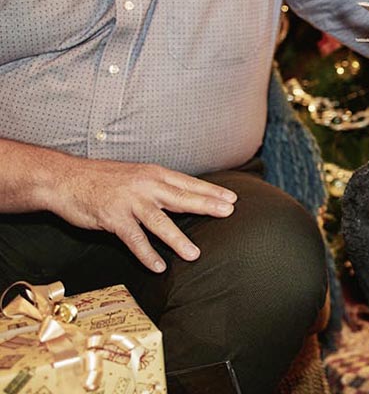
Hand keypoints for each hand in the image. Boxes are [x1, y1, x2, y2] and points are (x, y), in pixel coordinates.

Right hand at [51, 156, 236, 271]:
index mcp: (153, 174)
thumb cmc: (101, 178)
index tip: (231, 198)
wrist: (65, 178)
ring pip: (160, 222)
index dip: (210, 191)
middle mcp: (145, 186)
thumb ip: (156, 185)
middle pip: (182, 197)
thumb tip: (180, 195)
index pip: (188, 183)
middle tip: (229, 213)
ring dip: (178, 239)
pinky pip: (134, 240)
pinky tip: (159, 266)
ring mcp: (129, 202)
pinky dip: (147, 254)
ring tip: (194, 254)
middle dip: (207, 206)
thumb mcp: (135, 175)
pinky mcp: (113, 218)